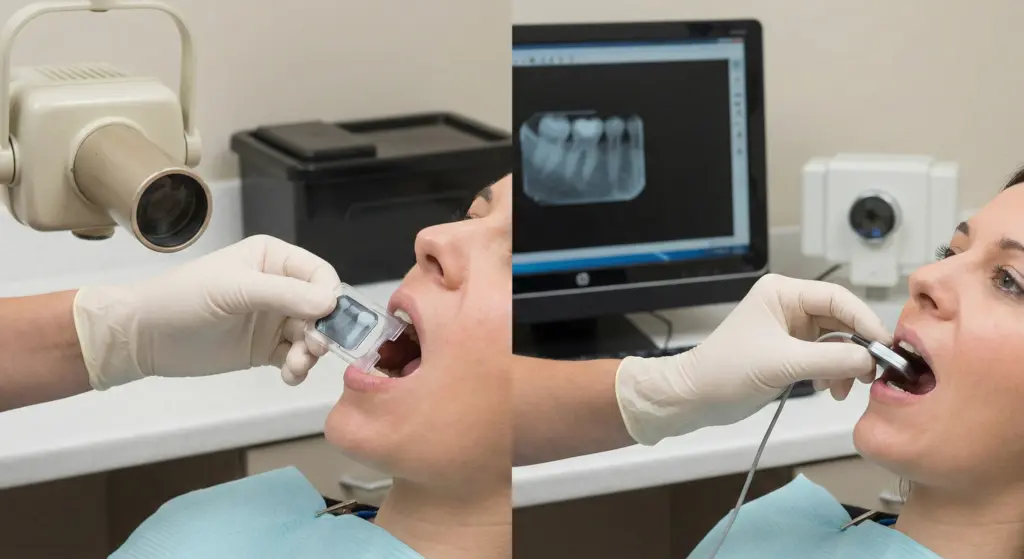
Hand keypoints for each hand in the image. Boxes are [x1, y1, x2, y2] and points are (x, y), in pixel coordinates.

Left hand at [73, 235, 340, 389]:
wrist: (143, 337)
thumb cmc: (184, 300)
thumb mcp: (235, 290)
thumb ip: (285, 294)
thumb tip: (332, 302)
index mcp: (273, 259)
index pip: (319, 274)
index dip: (330, 297)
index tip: (327, 320)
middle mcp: (279, 287)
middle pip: (322, 309)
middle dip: (322, 330)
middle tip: (312, 349)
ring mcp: (273, 319)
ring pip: (312, 336)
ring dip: (310, 354)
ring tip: (295, 367)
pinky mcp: (265, 348)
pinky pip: (295, 358)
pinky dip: (298, 368)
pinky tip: (288, 375)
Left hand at [615, 273, 891, 444]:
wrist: (694, 398)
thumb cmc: (727, 371)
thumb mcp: (782, 363)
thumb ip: (831, 358)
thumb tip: (871, 359)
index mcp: (782, 293)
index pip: (837, 298)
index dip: (864, 320)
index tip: (886, 346)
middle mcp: (789, 306)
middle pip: (841, 320)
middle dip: (858, 348)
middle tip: (873, 375)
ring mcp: (791, 330)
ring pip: (837, 341)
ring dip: (847, 366)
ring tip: (846, 389)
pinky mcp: (791, 353)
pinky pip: (826, 358)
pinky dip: (834, 374)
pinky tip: (830, 390)